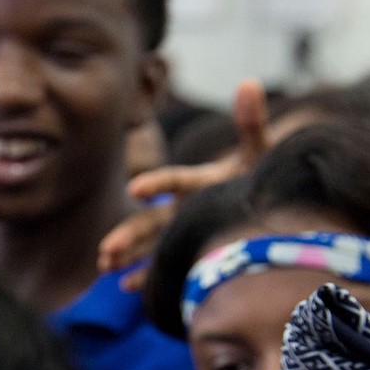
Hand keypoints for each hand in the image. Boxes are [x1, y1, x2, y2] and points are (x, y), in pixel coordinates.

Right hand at [96, 78, 270, 283]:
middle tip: (106, 249)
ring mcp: (182, 232)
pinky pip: (164, 267)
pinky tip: (126, 287)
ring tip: (104, 265)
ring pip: (150, 245)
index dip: (158, 181)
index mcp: (200, 183)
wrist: (265, 199)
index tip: (137, 187)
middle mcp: (183, 209)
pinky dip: (146, 276)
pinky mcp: (187, 252)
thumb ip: (252, 123)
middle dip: (128, 234)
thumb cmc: (261, 176)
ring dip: (127, 255)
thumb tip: (250, 82)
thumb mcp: (260, 152)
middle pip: (151, 221)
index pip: (175, 180)